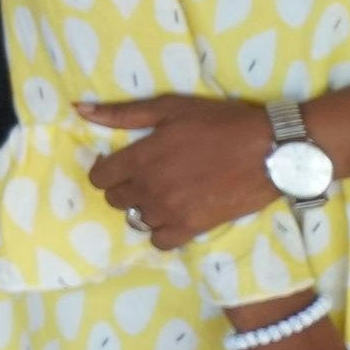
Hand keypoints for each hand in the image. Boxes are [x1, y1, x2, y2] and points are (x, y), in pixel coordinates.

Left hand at [80, 95, 277, 248]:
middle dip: (123, 188)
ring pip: (136, 220)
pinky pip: (161, 242)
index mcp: (140, 159)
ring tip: (162, 193)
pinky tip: (173, 215)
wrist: (270, 151)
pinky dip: (161, 231)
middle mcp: (150, 189)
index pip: (100, 178)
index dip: (106, 170)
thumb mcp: (169, 108)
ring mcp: (171, 212)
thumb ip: (122, 113)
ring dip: (143, 208)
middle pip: (115, 200)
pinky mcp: (194, 228)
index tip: (120, 163)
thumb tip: (79, 110)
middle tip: (144, 176)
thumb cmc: (219, 124)